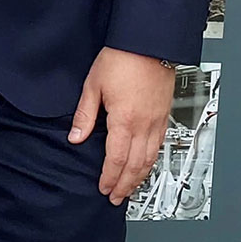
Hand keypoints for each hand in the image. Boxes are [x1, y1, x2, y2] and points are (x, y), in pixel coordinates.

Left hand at [69, 46, 173, 203]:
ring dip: (140, 177)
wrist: (148, 43)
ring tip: (130, 188)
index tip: (103, 188)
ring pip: (151, 158)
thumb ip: (85, 114)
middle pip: (136, 164)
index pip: (116, 158)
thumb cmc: (121, 59)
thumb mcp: (93, 85)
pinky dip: (151, 161)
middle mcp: (145, 125)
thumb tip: (76, 137)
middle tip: (117, 198)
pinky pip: (159, 145)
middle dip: (125, 184)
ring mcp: (158, 121)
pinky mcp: (164, 115)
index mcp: (124, 120)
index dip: (109, 177)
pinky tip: (145, 165)